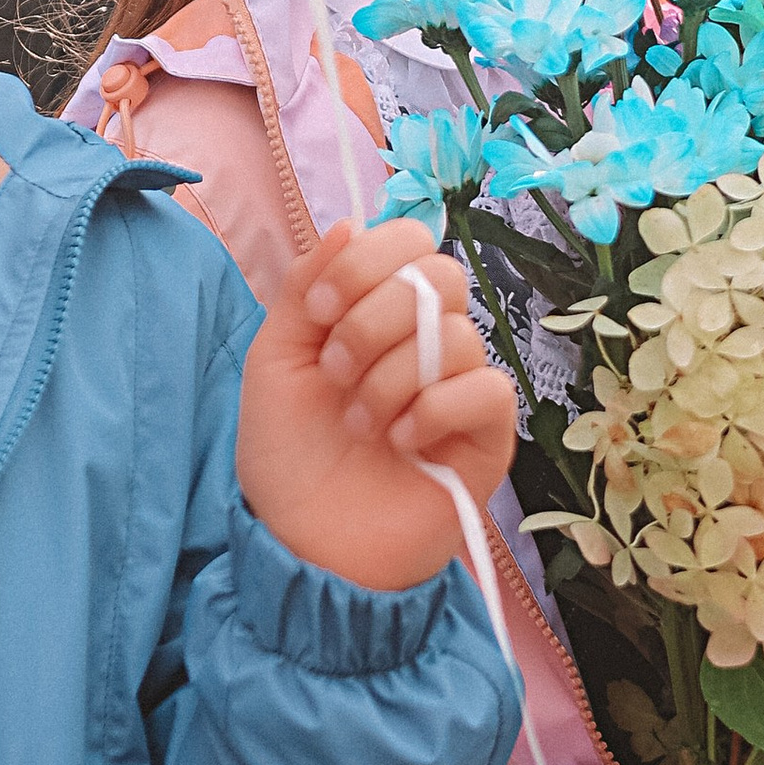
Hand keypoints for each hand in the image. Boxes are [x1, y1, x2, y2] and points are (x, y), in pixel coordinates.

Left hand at [235, 218, 516, 593]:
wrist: (302, 541)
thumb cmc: (288, 453)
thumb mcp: (275, 359)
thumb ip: (307, 287)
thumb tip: (350, 223)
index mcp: (378, 311)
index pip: (409, 241)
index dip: (365, 262)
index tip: (318, 313)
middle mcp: (428, 339)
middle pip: (440, 276)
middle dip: (373, 319)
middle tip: (336, 371)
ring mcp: (461, 386)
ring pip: (458, 335)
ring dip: (391, 379)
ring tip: (359, 424)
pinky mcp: (488, 437)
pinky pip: (488, 388)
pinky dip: (435, 409)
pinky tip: (400, 443)